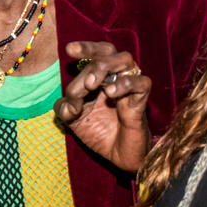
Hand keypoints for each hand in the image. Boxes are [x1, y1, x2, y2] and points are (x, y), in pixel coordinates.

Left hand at [55, 42, 150, 172]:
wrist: (118, 157)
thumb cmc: (99, 133)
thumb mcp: (74, 121)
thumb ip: (65, 108)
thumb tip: (66, 104)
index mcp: (98, 78)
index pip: (94, 54)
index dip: (83, 49)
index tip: (69, 50)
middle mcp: (115, 77)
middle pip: (108, 51)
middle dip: (92, 53)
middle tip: (81, 75)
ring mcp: (129, 88)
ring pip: (125, 60)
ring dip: (105, 66)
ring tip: (91, 84)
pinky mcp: (141, 101)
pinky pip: (141, 83)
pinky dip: (126, 84)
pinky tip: (111, 93)